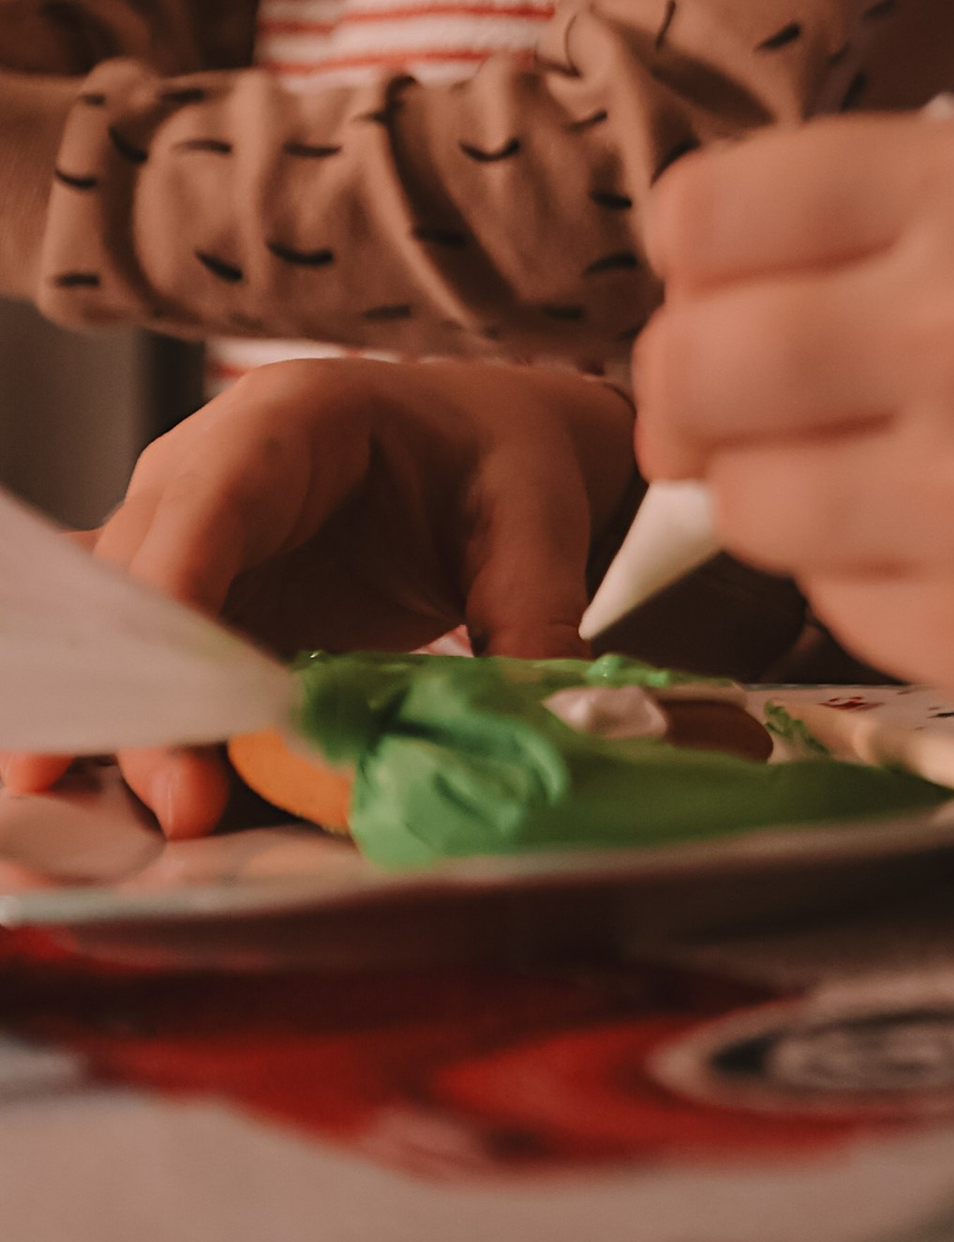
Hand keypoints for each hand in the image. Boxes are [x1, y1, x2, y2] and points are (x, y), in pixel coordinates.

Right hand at [0, 359, 637, 837]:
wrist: (494, 448)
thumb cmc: (505, 459)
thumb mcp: (535, 523)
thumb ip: (531, 617)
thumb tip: (532, 733)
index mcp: (286, 419)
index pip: (201, 508)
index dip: (174, 609)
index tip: (177, 713)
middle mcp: (208, 473)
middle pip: (142, 583)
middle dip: (149, 697)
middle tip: (182, 807)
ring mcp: (192, 541)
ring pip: (130, 637)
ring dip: (140, 730)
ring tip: (161, 823)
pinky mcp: (206, 607)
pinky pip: (162, 673)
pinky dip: (160, 736)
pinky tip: (165, 803)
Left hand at [635, 117, 953, 729]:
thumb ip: (863, 222)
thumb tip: (672, 326)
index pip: (702, 218)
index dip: (710, 256)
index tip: (758, 280)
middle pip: (686, 370)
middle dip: (709, 387)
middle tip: (783, 395)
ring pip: (741, 503)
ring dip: (788, 487)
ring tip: (905, 465)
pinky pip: (833, 607)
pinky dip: (874, 578)